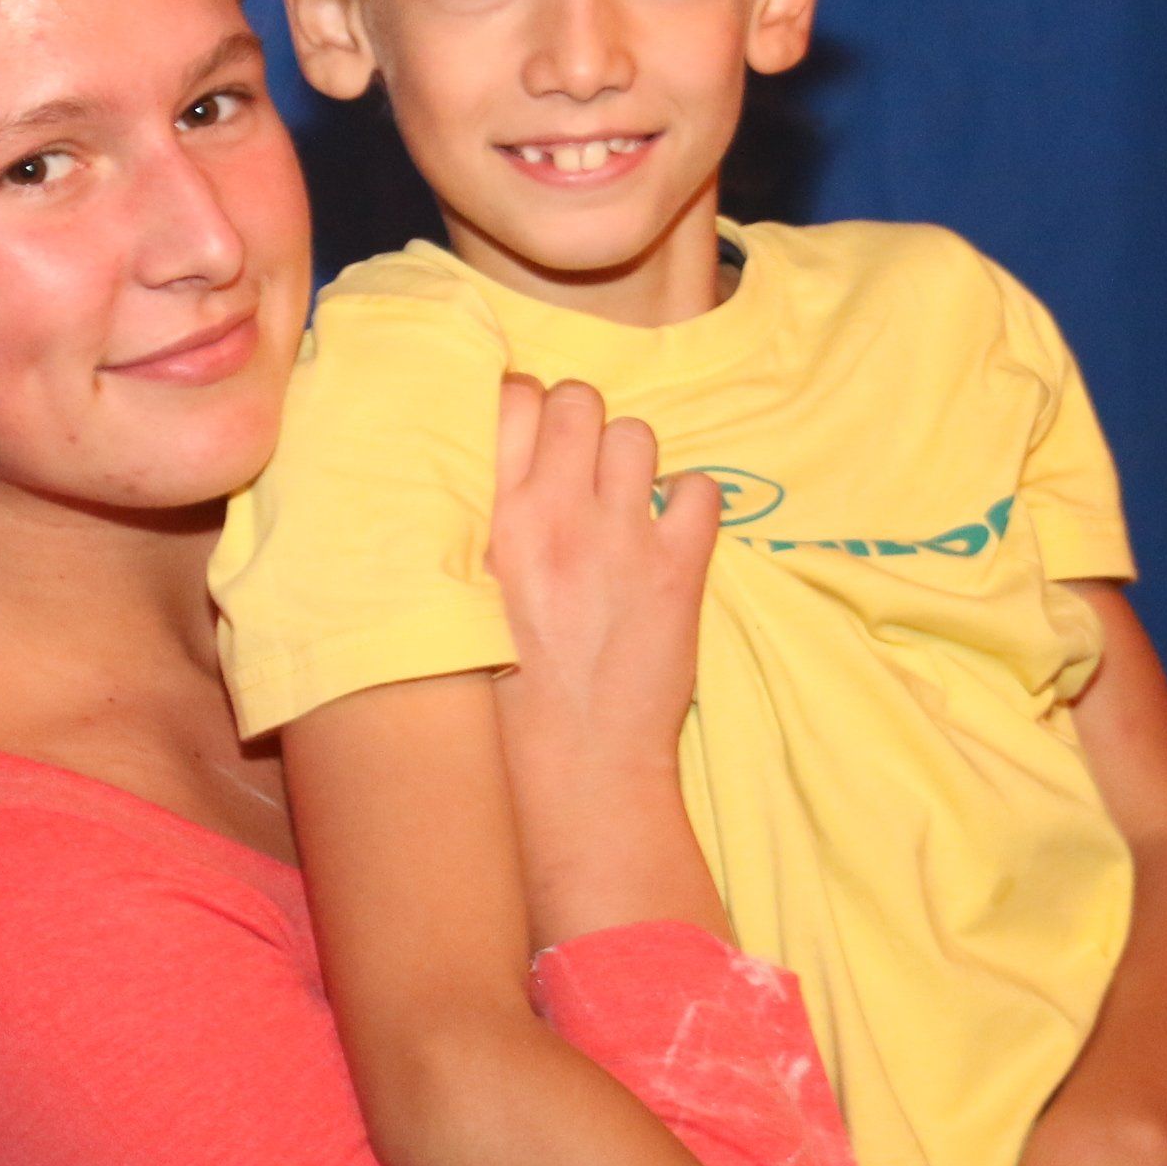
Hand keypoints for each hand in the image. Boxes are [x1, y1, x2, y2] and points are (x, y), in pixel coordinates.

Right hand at [483, 376, 724, 943]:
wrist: (575, 767)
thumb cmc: (507, 694)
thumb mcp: (465, 600)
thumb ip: (479, 532)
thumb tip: (489, 480)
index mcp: (494, 521)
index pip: (512, 398)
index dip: (528, 404)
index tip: (535, 435)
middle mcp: (556, 516)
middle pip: (579, 400)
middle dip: (584, 424)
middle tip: (585, 469)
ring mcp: (621, 539)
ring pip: (638, 434)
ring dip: (636, 463)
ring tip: (627, 504)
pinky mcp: (678, 570)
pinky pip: (701, 489)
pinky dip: (691, 504)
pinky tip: (672, 535)